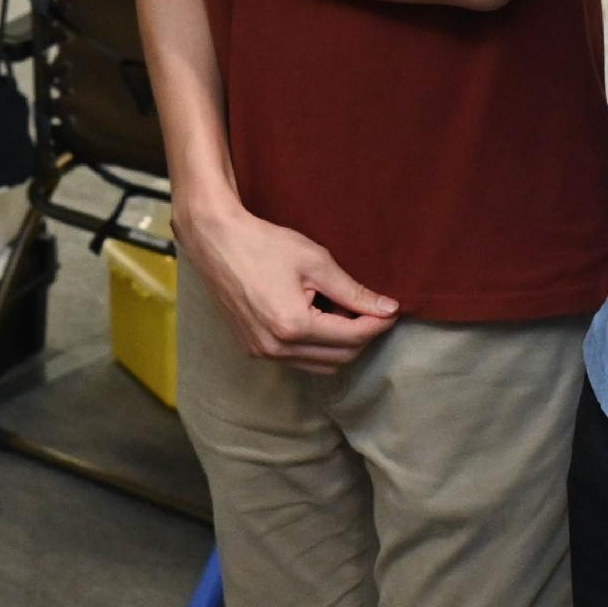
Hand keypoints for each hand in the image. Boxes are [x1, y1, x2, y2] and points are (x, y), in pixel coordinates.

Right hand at [176, 196, 396, 369]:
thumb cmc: (264, 244)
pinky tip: (316, 316)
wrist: (216, 241)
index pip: (353, 337)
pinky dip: (317, 346)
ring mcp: (262, 353)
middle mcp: (277, 348)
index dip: (378, 323)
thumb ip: (353, 291)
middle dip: (362, 335)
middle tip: (368, 308)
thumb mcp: (315, 262)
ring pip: (321, 365)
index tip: (391, 309)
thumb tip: (388, 308)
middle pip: (341, 358)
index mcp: (294, 326)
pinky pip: (298, 360)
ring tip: (339, 309)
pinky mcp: (253, 349)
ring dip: (340, 344)